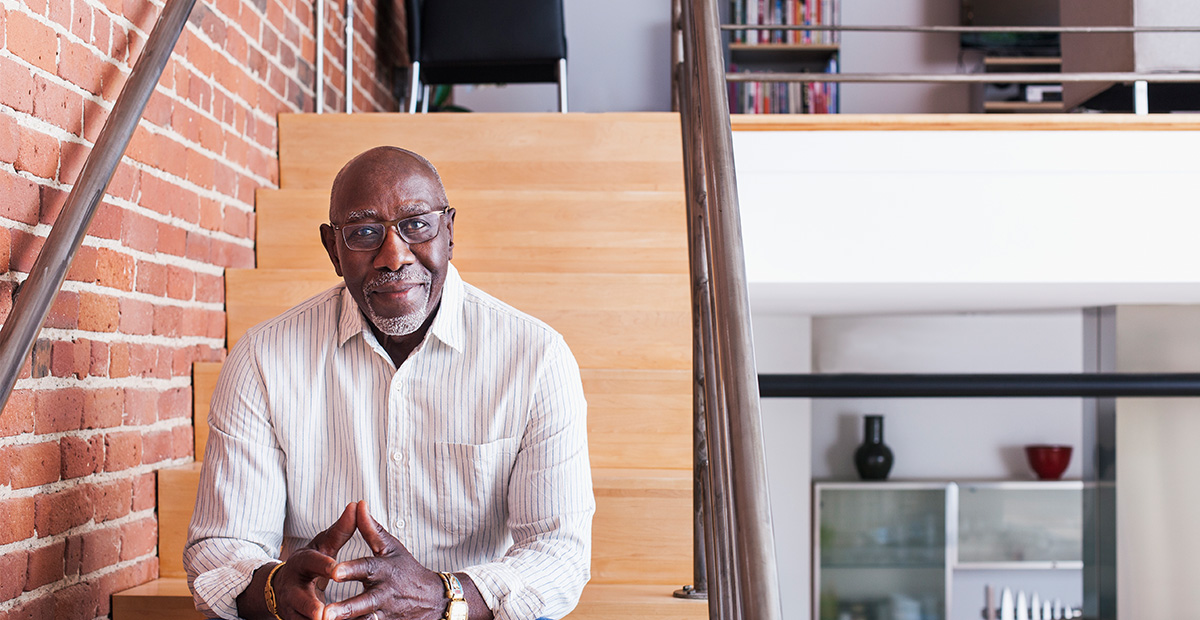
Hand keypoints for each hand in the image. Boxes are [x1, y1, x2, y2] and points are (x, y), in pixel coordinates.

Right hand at [270, 501, 359, 619]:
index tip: (335, 568)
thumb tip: (357, 505)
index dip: (322, 565)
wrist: (283, 588)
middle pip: (299, 599)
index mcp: (300, 563)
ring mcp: (291, 609)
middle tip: (322, 614)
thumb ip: (340, 530)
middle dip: (309, 607)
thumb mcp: (322, 546)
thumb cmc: (310, 563)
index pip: (310, 562)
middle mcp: (291, 588)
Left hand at [322, 501, 444, 619]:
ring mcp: (385, 613)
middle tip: (325, 613)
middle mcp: (384, 593)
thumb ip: (371, 529)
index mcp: (384, 570)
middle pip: (364, 602)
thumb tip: (358, 504)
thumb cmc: (406, 569)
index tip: (334, 572)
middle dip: (345, 608)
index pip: (366, 568)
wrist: (434, 600)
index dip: (350, 570)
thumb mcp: (391, 548)